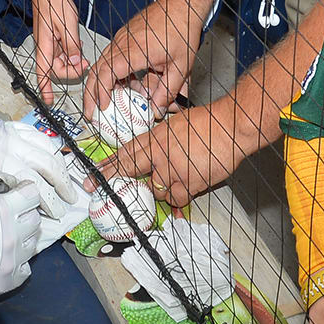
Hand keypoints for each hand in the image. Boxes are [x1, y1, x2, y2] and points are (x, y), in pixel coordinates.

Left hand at [0, 87, 78, 212]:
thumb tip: (3, 211)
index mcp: (2, 164)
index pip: (36, 186)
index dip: (50, 202)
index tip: (58, 214)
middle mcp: (12, 148)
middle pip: (49, 166)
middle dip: (63, 185)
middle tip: (71, 199)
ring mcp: (12, 134)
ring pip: (47, 147)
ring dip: (60, 164)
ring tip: (66, 177)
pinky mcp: (8, 126)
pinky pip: (35, 131)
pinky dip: (47, 141)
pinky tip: (52, 150)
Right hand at [0, 172, 45, 303]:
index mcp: (4, 212)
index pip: (32, 195)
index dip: (25, 191)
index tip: (21, 193)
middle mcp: (13, 236)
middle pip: (34, 220)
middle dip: (24, 214)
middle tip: (11, 216)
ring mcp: (11, 261)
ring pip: (32, 245)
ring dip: (21, 239)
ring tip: (5, 239)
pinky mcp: (6, 281)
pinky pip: (25, 269)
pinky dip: (17, 263)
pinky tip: (4, 258)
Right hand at [30, 0, 86, 105]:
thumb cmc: (53, 2)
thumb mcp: (67, 24)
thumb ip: (71, 45)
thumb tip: (76, 63)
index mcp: (44, 46)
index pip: (43, 73)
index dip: (45, 89)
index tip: (49, 100)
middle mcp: (46, 48)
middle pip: (56, 70)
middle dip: (71, 71)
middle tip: (84, 64)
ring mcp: (51, 43)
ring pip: (61, 61)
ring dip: (72, 62)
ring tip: (81, 53)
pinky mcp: (56, 38)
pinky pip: (64, 52)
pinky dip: (72, 53)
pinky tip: (77, 46)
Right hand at [85, 0, 203, 116]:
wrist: (178, 6)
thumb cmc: (180, 30)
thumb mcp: (181, 66)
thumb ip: (169, 91)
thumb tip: (158, 110)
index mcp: (134, 51)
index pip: (108, 72)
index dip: (102, 91)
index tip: (102, 106)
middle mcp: (122, 44)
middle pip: (96, 70)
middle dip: (90, 94)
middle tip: (92, 112)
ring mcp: (120, 40)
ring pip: (101, 65)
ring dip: (98, 85)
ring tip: (102, 103)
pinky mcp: (123, 39)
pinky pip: (110, 59)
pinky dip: (110, 74)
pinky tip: (119, 87)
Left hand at [90, 99, 248, 207]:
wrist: (231, 127)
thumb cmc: (208, 123)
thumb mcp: (175, 124)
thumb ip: (160, 140)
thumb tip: (152, 154)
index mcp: (155, 137)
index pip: (125, 153)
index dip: (107, 165)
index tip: (93, 174)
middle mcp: (159, 155)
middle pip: (130, 171)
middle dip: (111, 181)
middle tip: (95, 188)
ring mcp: (172, 171)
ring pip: (154, 189)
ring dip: (157, 189)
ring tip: (168, 183)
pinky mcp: (188, 185)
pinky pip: (175, 199)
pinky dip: (176, 200)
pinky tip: (179, 199)